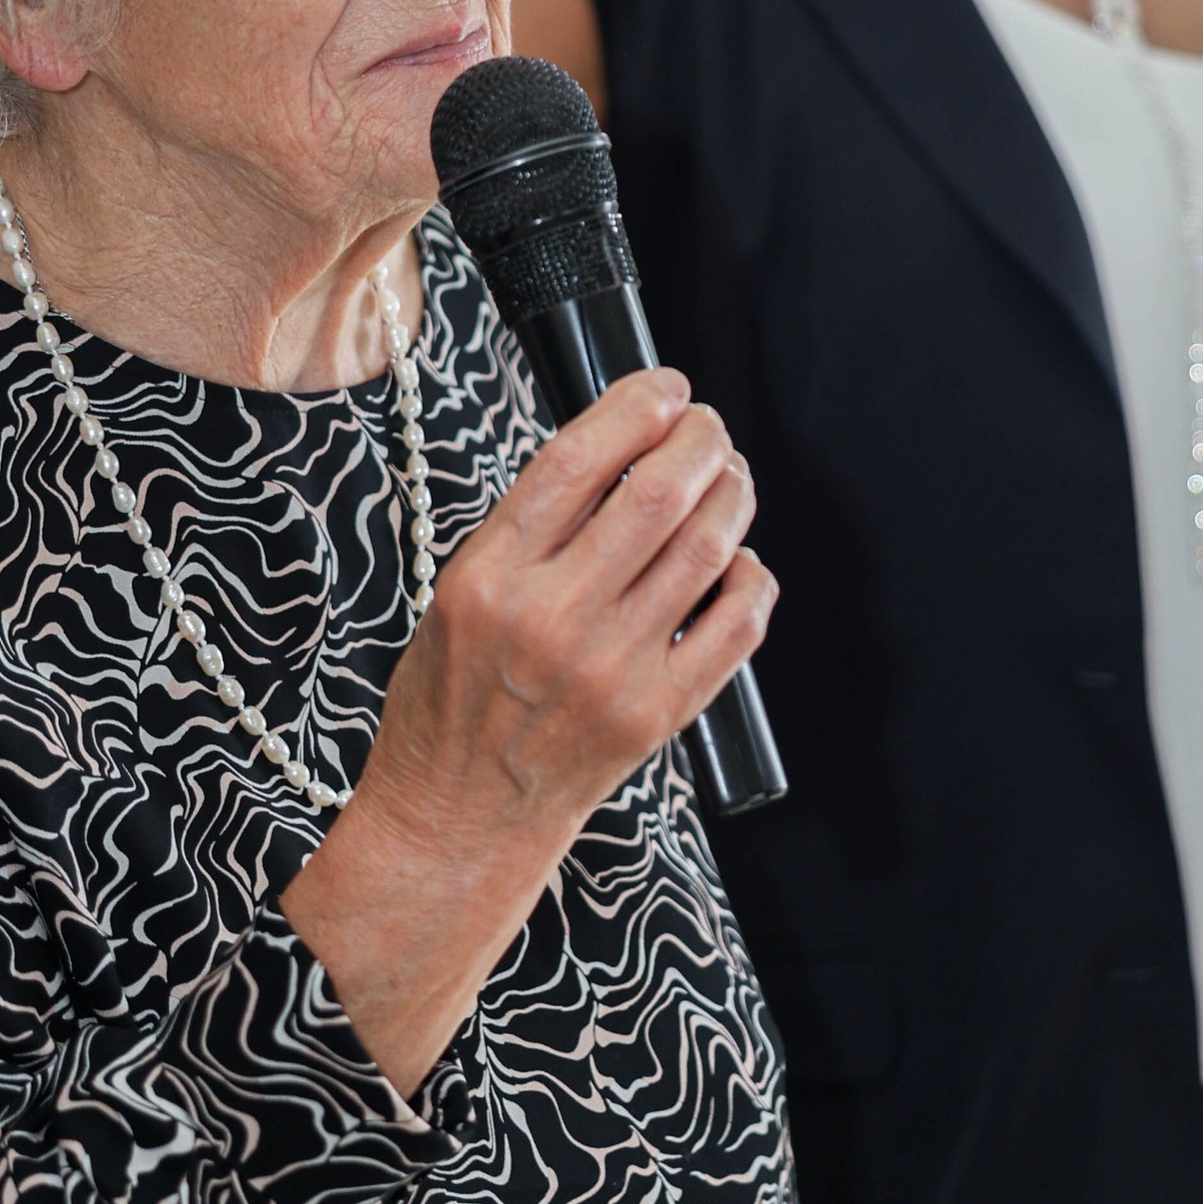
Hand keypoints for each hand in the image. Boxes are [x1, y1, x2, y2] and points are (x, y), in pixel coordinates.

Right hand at [284, 370, 772, 1091]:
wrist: (461, 817)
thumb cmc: (452, 700)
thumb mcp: (457, 592)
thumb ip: (531, 528)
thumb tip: (622, 448)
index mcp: (490, 577)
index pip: (579, 458)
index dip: (635, 405)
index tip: (664, 387)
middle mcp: (552, 618)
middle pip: (658, 491)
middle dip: (700, 438)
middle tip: (708, 427)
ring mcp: (611, 669)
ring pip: (707, 545)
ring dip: (732, 493)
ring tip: (728, 479)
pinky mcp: (658, 713)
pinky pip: (736, 622)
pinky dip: (750, 575)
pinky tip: (736, 562)